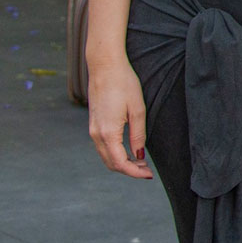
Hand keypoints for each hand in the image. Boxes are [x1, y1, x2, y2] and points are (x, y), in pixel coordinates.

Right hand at [87, 54, 152, 179]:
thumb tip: (139, 155)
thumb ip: (138, 135)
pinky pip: (103, 146)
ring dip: (122, 162)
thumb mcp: (138, 110)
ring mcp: (93, 129)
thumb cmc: (124, 84)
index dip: (135, 172)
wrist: (105, 66)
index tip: (149, 175)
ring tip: (140, 161)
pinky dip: (115, 153)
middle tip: (147, 170)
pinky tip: (129, 149)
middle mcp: (96, 134)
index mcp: (108, 133)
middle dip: (129, 170)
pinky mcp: (94, 124)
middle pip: (111, 163)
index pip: (120, 163)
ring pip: (106, 156)